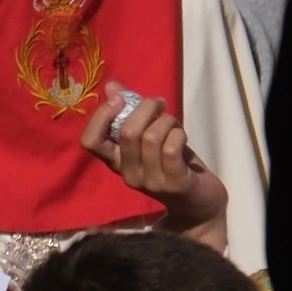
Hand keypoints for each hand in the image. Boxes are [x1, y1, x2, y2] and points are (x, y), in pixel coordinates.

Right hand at [80, 80, 230, 249]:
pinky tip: (181, 136)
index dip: (101, 117)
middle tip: (158, 102)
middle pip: (127, 133)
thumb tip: (111, 86)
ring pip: (152, 138)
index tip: (119, 100)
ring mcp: (151, 182)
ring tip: (173, 122)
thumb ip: (129, 113)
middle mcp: (128, 175)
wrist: (201, 204)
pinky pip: (171, 150)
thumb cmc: (173, 165)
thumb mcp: (149, 138)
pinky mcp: (175, 185)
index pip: (90, 142)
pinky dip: (178, 134)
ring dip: (166, 121)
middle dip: (145, 108)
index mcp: (116, 162)